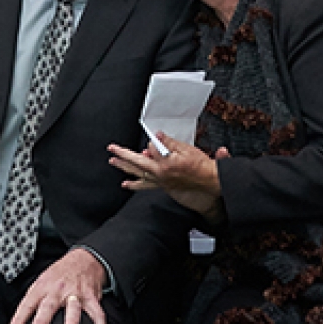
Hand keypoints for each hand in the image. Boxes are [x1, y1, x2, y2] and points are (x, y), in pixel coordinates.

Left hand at [7, 247, 114, 323]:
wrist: (83, 260)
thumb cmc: (58, 276)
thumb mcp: (41, 283)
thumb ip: (32, 303)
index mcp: (42, 287)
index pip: (28, 303)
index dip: (19, 319)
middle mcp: (58, 290)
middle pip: (49, 306)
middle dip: (41, 321)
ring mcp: (76, 294)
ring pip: (74, 309)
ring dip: (71, 322)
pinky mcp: (92, 298)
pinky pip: (98, 315)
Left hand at [108, 137, 225, 222]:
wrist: (210, 183)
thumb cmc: (202, 167)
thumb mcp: (187, 150)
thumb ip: (169, 143)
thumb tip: (155, 136)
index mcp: (165, 165)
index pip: (150, 150)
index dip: (153, 143)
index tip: (155, 139)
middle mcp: (160, 175)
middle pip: (138, 164)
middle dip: (123, 156)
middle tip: (112, 150)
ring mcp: (161, 182)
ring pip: (139, 175)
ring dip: (125, 168)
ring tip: (114, 163)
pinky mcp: (163, 186)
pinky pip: (145, 185)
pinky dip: (135, 184)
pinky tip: (127, 184)